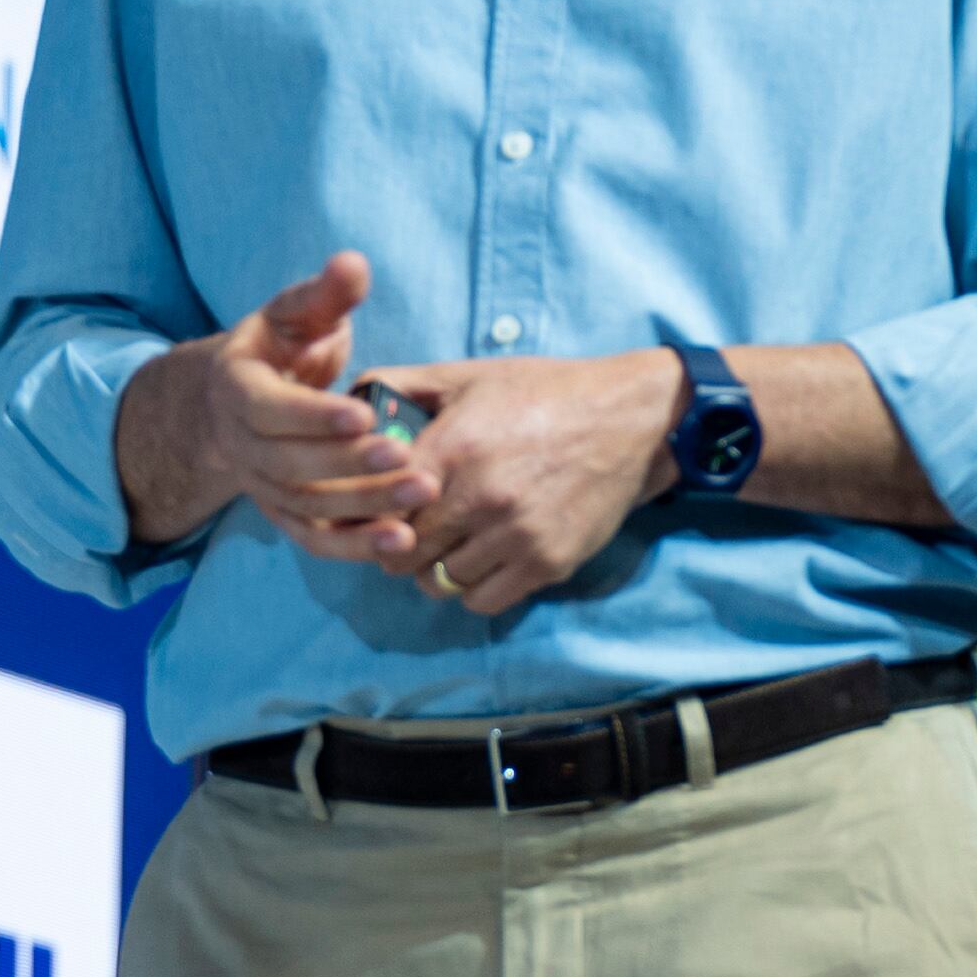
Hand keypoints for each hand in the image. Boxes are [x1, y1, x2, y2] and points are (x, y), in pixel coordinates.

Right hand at [111, 252, 438, 558]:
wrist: (245, 397)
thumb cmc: (282, 344)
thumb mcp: (296, 311)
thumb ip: (325, 293)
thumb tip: (353, 264)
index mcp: (237, 389)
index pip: (268, 409)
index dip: (312, 415)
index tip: (365, 413)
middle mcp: (242, 445)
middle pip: (290, 466)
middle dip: (349, 465)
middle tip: (407, 456)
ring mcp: (262, 486)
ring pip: (308, 507)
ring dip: (364, 506)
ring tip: (422, 495)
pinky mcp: (286, 514)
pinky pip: (316, 539)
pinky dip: (355, 547)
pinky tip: (402, 542)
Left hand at [361, 349, 686, 613]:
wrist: (628, 418)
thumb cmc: (543, 393)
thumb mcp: (469, 376)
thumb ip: (403, 386)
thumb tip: (349, 401)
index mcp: (452, 449)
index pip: (378, 509)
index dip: (368, 513)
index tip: (374, 510)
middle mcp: (480, 498)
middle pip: (402, 555)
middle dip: (398, 545)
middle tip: (409, 532)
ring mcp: (516, 536)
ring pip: (440, 583)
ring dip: (435, 568)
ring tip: (449, 544)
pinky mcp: (547, 563)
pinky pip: (483, 600)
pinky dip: (473, 587)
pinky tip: (481, 558)